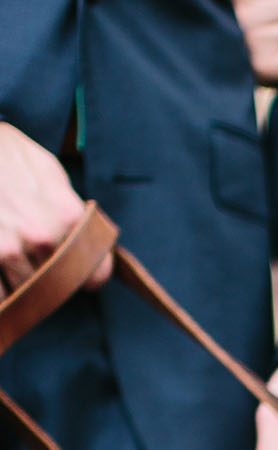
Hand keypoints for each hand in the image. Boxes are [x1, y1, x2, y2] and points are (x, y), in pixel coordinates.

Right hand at [0, 124, 110, 291]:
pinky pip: (1, 295)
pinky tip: (3, 276)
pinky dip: (3, 293)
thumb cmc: (9, 155)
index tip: (82, 276)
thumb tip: (92, 239)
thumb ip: (72, 209)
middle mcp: (43, 237)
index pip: (95, 274)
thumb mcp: (50, 172)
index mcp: (69, 217)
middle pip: (60, 286)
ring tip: (18, 263)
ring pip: (29, 292)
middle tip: (44, 269)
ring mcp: (11, 248)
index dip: (89, 277)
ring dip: (25, 285)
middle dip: (54, 282)